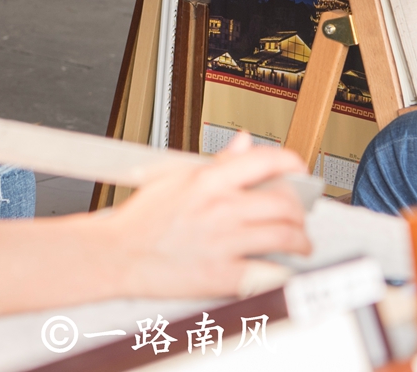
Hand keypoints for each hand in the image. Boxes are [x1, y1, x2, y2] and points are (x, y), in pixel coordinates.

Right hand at [103, 136, 310, 296]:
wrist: (116, 254)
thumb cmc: (141, 220)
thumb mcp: (176, 176)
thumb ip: (217, 161)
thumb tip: (244, 142)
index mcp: (209, 180)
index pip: (267, 160)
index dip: (292, 164)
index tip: (299, 173)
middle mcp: (220, 207)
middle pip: (283, 201)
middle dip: (300, 209)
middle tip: (300, 216)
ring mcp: (223, 240)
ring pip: (284, 235)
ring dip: (300, 240)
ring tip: (299, 244)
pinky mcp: (221, 274)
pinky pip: (267, 271)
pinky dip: (283, 271)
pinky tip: (284, 269)